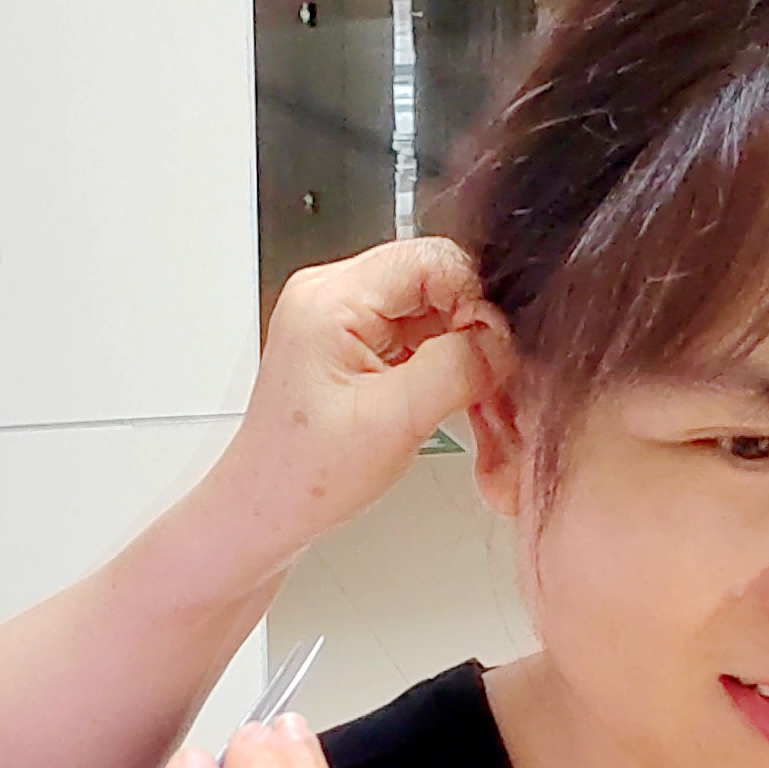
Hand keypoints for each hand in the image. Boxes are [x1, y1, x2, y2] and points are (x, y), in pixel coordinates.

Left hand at [222, 239, 499, 554]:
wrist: (265, 509)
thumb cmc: (304, 476)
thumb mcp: (394, 421)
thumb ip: (457, 367)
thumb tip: (502, 337)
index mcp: (330, 299)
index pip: (433, 258)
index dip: (476, 299)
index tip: (492, 348)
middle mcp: (330, 294)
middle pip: (434, 277)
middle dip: (470, 324)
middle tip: (485, 377)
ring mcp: (339, 316)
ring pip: (430, 305)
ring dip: (458, 345)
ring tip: (464, 395)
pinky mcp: (350, 340)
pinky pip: (415, 330)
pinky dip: (440, 359)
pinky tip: (442, 397)